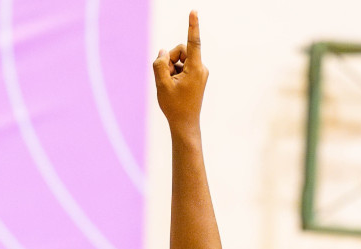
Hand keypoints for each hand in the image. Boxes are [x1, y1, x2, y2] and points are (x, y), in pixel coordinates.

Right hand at [152, 11, 206, 126]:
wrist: (185, 125)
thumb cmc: (174, 107)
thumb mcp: (162, 84)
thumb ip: (160, 64)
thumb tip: (163, 52)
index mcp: (195, 69)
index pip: (193, 42)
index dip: (192, 26)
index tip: (194, 11)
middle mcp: (200, 68)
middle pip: (181, 50)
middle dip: (170, 59)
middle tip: (165, 77)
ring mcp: (199, 72)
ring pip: (180, 59)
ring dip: (171, 68)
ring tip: (170, 85)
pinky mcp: (196, 76)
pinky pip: (182, 67)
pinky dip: (174, 73)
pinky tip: (173, 87)